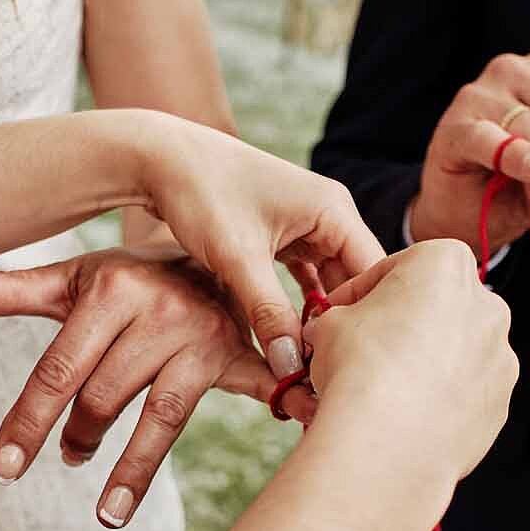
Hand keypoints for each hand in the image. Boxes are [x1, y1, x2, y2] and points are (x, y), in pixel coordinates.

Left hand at [0, 246, 314, 527]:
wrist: (213, 251)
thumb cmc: (134, 278)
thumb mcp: (74, 281)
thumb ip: (9, 289)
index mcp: (109, 286)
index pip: (57, 369)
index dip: (25, 423)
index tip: (1, 469)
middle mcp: (157, 308)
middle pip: (103, 397)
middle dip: (76, 438)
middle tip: (65, 461)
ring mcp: (202, 334)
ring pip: (160, 416)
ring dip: (131, 471)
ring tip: (104, 515)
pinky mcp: (242, 354)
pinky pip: (256, 389)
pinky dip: (281, 405)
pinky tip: (291, 428)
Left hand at [137, 113, 386, 380]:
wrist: (157, 157)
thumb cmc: (200, 192)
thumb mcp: (237, 258)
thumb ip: (268, 313)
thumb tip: (291, 367)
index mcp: (334, 210)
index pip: (373, 274)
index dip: (362, 321)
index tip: (342, 364)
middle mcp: (329, 215)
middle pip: (353, 282)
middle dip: (340, 325)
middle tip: (322, 374)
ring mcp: (306, 225)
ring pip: (328, 283)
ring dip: (317, 319)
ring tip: (306, 364)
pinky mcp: (283, 235)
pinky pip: (304, 277)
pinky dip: (296, 306)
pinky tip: (288, 339)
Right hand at [302, 240, 517, 481]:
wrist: (386, 443)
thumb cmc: (361, 372)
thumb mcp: (330, 323)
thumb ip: (342, 316)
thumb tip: (336, 328)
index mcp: (447, 264)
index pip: (397, 267)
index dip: (361, 291)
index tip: (341, 311)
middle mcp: (486, 305)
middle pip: (436, 307)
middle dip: (402, 324)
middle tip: (363, 349)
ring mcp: (500, 357)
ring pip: (455, 352)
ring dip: (423, 362)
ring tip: (383, 388)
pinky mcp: (500, 403)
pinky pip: (465, 392)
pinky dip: (440, 398)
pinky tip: (406, 413)